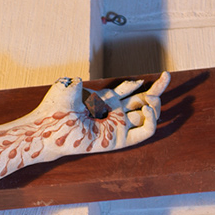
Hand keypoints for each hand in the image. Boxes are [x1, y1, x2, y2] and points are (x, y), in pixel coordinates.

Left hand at [33, 71, 169, 150]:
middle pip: (143, 103)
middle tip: (166, 76)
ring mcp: (117, 127)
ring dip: (155, 105)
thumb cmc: (54, 109)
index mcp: (104, 101)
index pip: (130, 92)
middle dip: (158, 90)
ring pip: (147, 117)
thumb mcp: (70, 87)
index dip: (145, 85)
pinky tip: (146, 109)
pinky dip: (151, 121)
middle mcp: (113, 113)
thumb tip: (84, 80)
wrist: (48, 128)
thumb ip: (82, 83)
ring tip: (151, 98)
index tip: (162, 75)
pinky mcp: (118, 140)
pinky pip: (144, 133)